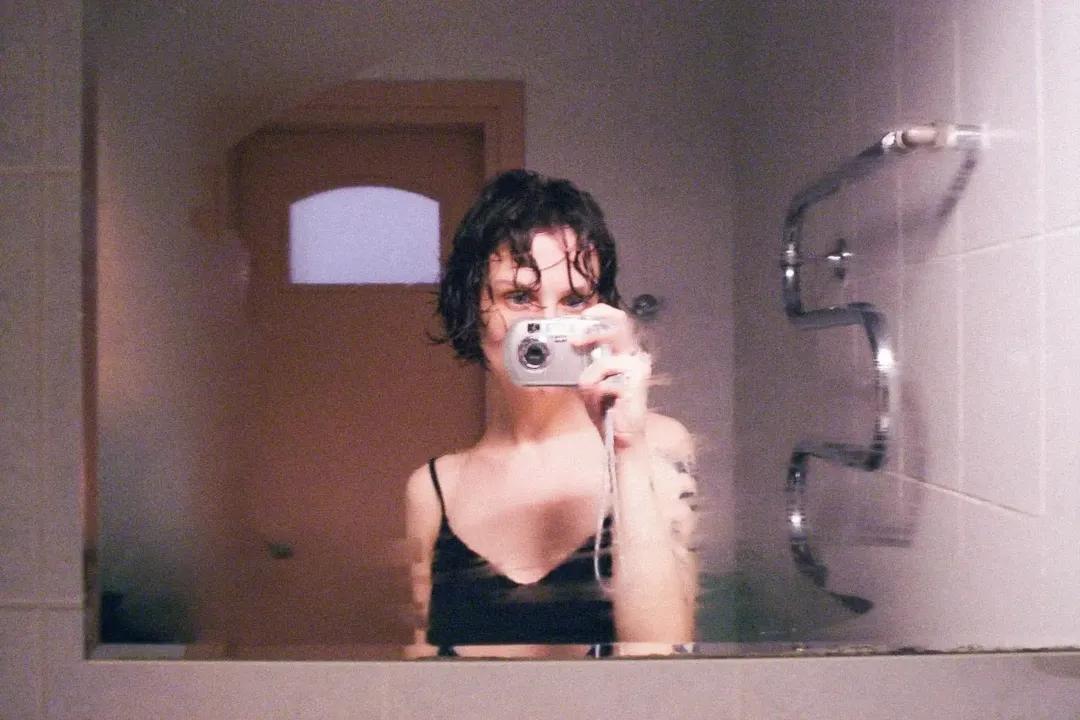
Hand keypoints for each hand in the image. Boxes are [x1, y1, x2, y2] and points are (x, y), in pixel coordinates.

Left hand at [574, 304, 651, 449]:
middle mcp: (635, 355)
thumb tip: (559, 347)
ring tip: (593, 396)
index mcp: (624, 351)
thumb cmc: (606, 408)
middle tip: (573, 340)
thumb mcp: (587, 380)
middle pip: (619, 325)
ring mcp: (638, 368)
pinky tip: (605, 405)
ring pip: (603, 362)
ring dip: (590, 381)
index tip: (580, 317)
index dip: (599, 313)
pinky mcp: (636, 383)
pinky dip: (596, 396)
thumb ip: (580, 363)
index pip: (617, 319)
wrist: (620, 436)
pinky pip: (603, 383)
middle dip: (592, 331)